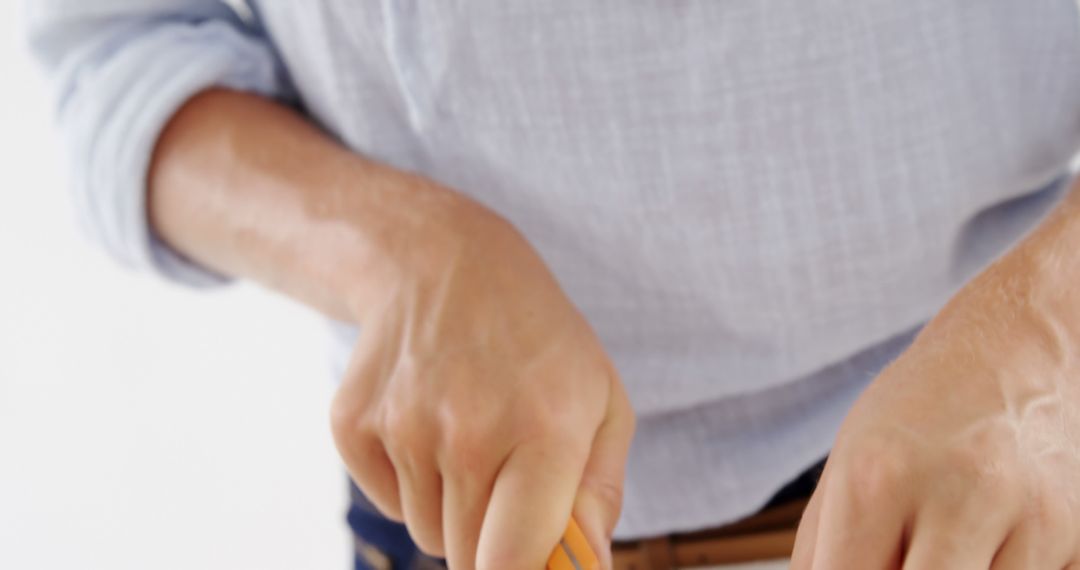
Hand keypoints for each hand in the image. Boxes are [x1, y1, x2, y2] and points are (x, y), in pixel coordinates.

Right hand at [329, 203, 634, 569]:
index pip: (514, 562)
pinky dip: (409, 483)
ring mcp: (403, 427)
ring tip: (469, 438)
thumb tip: (586, 565)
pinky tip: (428, 423)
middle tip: (506, 482)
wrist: (442, 263)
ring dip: (452, 508)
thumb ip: (600, 491)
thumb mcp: (600, 398)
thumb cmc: (537, 341)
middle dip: (492, 538)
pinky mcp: (353, 425)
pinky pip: (388, 502)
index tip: (529, 561)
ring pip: (426, 532)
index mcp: (544, 429)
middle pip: (468, 558)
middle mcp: (468, 432)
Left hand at [791, 277, 1079, 568]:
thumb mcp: (847, 464)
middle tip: (895, 556)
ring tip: (937, 543)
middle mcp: (959, 494)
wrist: (1016, 348)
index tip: (850, 569)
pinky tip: (986, 542)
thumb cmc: (917, 411)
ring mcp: (1030, 518)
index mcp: (878, 477)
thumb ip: (822, 546)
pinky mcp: (1077, 534)